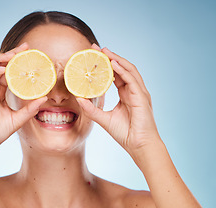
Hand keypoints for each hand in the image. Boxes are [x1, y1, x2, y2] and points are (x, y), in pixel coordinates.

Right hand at [0, 43, 46, 156]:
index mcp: (0, 92)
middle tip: (26, 48)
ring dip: (1, 57)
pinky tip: (3, 69)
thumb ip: (30, 108)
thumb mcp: (18, 118)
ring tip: (14, 55)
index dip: (18, 63)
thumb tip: (44, 98)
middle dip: (12, 54)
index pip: (9, 72)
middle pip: (0, 64)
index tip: (31, 55)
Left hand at [77, 46, 160, 164]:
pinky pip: (132, 80)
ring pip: (128, 70)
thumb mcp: (104, 119)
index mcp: (126, 94)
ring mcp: (139, 92)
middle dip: (110, 57)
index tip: (93, 56)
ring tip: (104, 51)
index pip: (116, 75)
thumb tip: (78, 99)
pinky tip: (113, 63)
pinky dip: (123, 70)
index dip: (106, 65)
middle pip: (122, 69)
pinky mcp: (142, 97)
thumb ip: (92, 110)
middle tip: (96, 48)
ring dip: (116, 59)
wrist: (139, 146)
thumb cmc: (125, 134)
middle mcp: (134, 90)